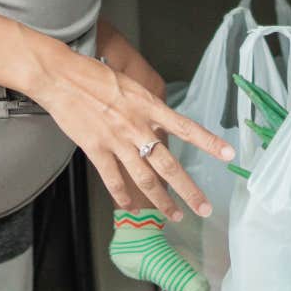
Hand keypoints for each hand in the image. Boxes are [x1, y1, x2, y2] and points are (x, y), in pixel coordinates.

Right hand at [25, 32, 232, 220]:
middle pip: (168, 164)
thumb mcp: (128, 84)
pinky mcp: (96, 150)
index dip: (208, 141)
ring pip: (145, 179)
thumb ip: (144, 108)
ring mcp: (116, 141)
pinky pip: (114, 180)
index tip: (228, 153)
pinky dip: (124, 197)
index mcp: (147, 105)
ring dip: (162, 201)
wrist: (61, 76)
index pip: (185, 126)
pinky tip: (131, 207)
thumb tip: (157, 125)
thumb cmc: (92, 74)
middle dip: (189, 190)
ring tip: (175, 216)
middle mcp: (136, 126)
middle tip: (204, 207)